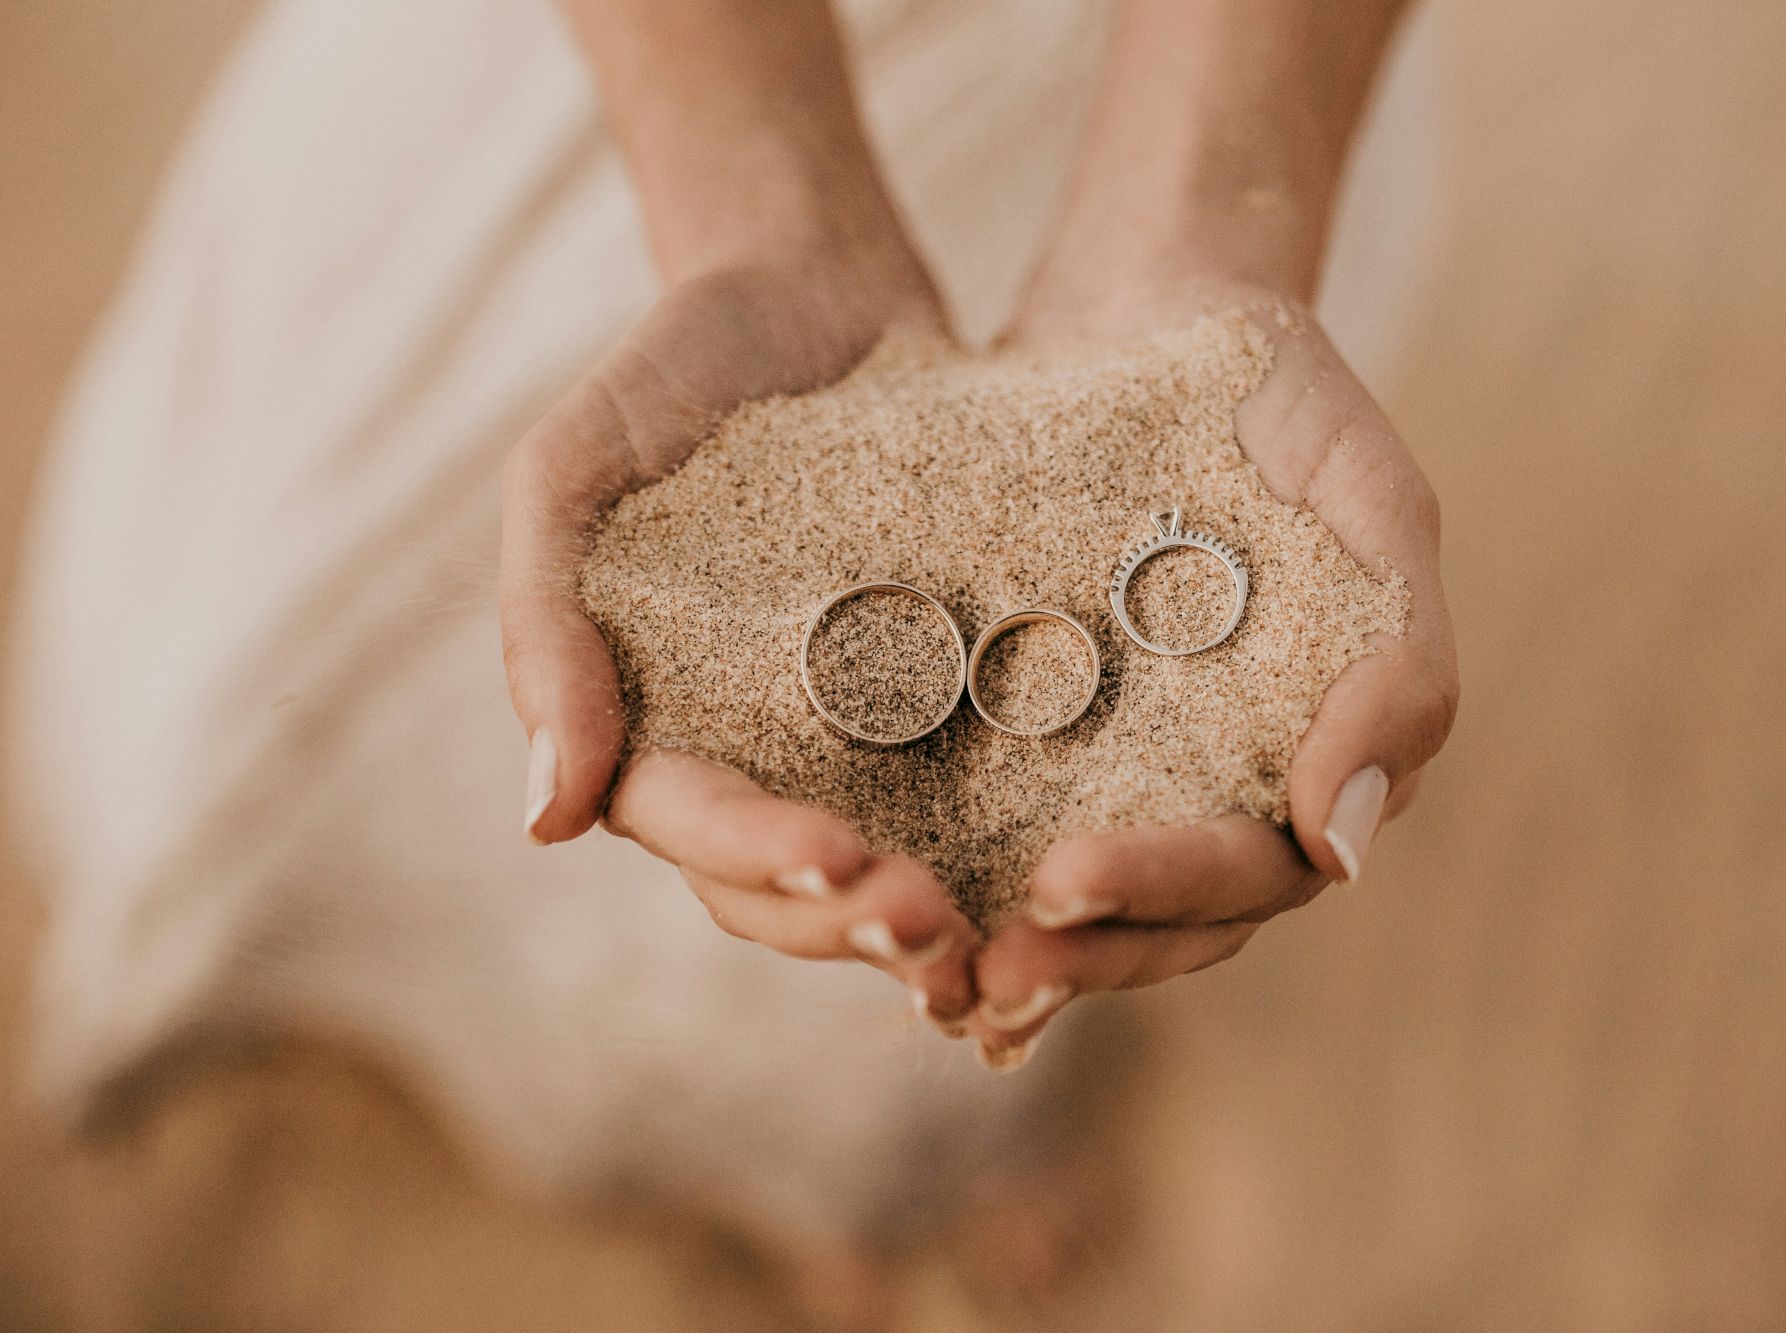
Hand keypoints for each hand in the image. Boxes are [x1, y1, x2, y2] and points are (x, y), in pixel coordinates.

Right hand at [500, 244, 983, 1026]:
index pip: (693, 824)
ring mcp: (849, 738)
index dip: (760, 859)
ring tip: (999, 947)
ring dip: (930, 924)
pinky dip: (1003, 854)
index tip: (836, 863)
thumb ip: (543, 627)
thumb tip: (547, 821)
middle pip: (786, 888)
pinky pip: (969, 797)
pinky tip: (1066, 884)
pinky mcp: (945, 702)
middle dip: (854, 923)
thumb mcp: (573, 470)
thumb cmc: (670, 368)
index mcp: (650, 722)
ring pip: (879, 871)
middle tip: (938, 938)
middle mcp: (751, 753)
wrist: (811, 288)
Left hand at [963, 286, 1458, 1065]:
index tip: (1065, 883)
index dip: (1166, 893)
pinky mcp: (1031, 722)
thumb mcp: (1371, 500)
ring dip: (1008, 945)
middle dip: (1075, 956)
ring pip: (1075, 898)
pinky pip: (991, 819)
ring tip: (922, 971)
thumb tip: (1344, 851)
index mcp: (1314, 752)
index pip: (1254, 871)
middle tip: (980, 978)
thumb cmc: (1285, 393)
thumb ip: (1397, 666)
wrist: (1156, 297)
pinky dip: (949, 872)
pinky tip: (870, 895)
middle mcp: (1220, 780)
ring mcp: (1125, 759)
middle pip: (1160, 921)